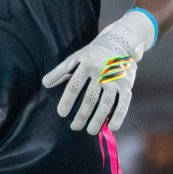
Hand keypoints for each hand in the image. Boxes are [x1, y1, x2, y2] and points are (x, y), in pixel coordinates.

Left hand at [42, 8, 157, 133]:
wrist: (120, 42)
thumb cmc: (93, 54)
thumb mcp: (76, 57)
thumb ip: (61, 71)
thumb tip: (45, 84)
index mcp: (87, 64)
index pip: (75, 86)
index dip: (67, 101)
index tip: (62, 114)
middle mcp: (102, 72)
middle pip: (90, 98)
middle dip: (82, 116)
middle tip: (75, 127)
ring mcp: (116, 79)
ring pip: (106, 103)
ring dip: (98, 120)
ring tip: (90, 131)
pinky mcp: (127, 85)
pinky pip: (123, 103)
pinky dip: (119, 116)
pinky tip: (112, 128)